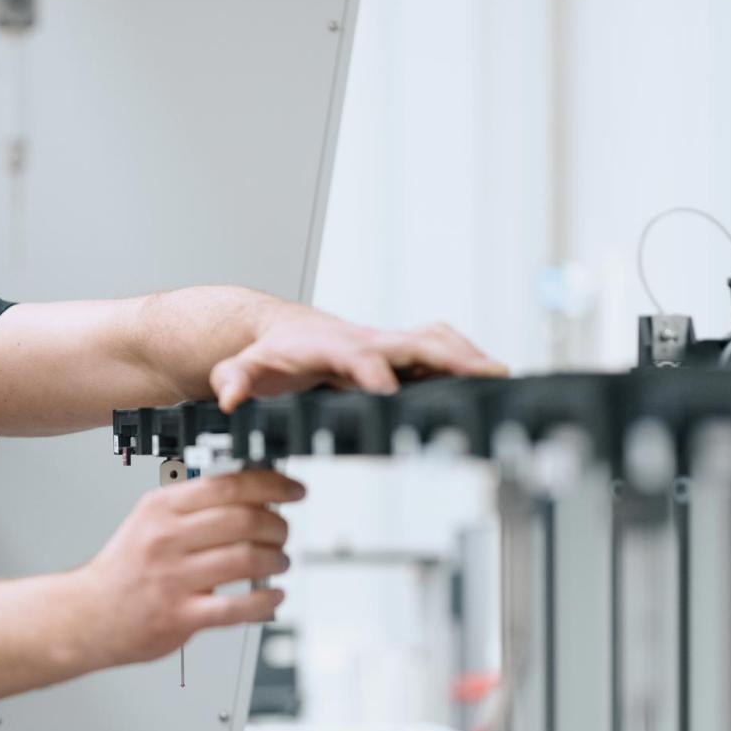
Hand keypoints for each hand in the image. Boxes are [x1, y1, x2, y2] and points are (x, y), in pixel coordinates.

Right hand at [68, 469, 303, 670]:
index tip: (293, 490)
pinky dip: (265, 601)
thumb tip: (253, 497)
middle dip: (278, 526)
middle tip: (283, 532)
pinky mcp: (179, 616)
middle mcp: (165, 539)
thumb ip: (194, 508)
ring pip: (246, 559)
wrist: (87, 614)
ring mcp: (172, 578)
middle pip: (244, 520)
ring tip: (278, 563)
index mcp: (161, 508)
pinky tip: (272, 597)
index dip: (272, 484)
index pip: (228, 485)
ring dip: (276, 560)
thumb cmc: (124, 570)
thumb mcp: (149, 522)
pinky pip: (237, 607)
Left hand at [209, 307, 507, 411]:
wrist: (279, 332)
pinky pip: (438, 350)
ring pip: (434, 341)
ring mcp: (386, 345)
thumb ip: (234, 381)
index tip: (391, 390)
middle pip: (414, 343)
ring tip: (502, 377)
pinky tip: (491, 380)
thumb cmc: (269, 353)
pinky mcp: (398, 354)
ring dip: (468, 356)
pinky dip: (465, 359)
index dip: (375, 373)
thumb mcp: (245, 367)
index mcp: (331, 346)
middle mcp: (366, 341)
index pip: (359, 357)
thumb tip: (228, 398)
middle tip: (483, 375)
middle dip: (449, 357)